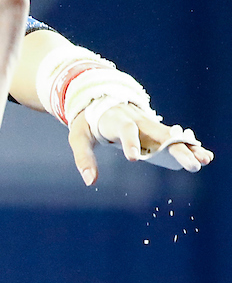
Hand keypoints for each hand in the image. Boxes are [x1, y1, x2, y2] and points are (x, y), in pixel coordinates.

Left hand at [68, 103, 212, 185]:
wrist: (98, 100)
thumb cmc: (88, 122)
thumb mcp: (78, 137)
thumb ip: (83, 158)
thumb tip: (89, 181)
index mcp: (116, 119)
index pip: (125, 129)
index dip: (130, 141)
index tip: (134, 158)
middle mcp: (137, 120)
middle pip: (158, 133)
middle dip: (176, 148)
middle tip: (191, 164)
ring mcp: (148, 124)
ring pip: (171, 135)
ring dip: (189, 147)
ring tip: (205, 160)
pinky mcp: (155, 130)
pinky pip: (174, 137)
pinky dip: (189, 145)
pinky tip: (205, 156)